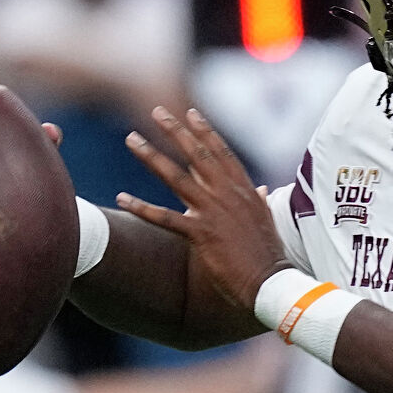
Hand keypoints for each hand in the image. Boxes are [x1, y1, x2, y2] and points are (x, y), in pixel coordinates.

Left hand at [118, 106, 291, 309]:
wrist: (270, 280)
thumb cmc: (269, 254)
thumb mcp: (267, 219)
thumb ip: (259, 200)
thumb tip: (260, 189)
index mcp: (244, 190)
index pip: (221, 153)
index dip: (205, 131)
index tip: (190, 113)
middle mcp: (227, 194)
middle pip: (197, 155)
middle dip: (176, 131)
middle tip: (156, 112)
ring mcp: (213, 212)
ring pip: (176, 177)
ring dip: (151, 156)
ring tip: (131, 139)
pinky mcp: (200, 233)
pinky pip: (165, 218)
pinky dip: (142, 208)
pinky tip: (123, 199)